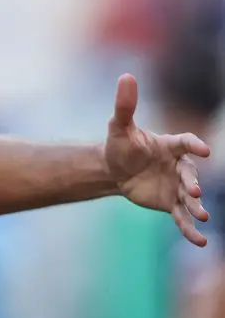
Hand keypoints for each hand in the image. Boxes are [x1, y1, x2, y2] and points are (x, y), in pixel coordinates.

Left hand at [104, 73, 211, 245]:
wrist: (115, 169)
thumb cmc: (120, 144)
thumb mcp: (119, 126)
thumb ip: (125, 105)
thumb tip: (126, 76)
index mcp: (170, 145)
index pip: (186, 143)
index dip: (195, 145)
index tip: (203, 150)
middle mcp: (178, 166)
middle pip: (190, 174)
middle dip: (193, 183)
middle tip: (194, 191)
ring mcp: (176, 186)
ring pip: (191, 198)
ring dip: (198, 207)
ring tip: (203, 217)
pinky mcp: (170, 203)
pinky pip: (182, 217)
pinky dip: (190, 229)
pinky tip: (199, 241)